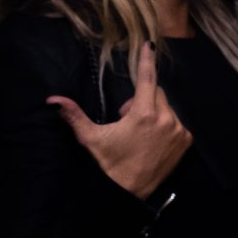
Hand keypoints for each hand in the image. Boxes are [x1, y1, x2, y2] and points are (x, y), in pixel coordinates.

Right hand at [47, 43, 191, 199]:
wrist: (129, 193)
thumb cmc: (109, 164)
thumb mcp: (91, 138)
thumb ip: (74, 115)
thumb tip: (52, 99)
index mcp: (144, 114)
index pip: (147, 79)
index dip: (147, 60)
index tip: (150, 44)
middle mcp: (166, 119)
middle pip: (156, 93)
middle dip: (141, 100)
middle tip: (126, 120)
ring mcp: (178, 130)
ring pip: (166, 108)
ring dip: (153, 113)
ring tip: (139, 134)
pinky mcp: (186, 141)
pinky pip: (176, 122)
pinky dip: (165, 125)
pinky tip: (151, 141)